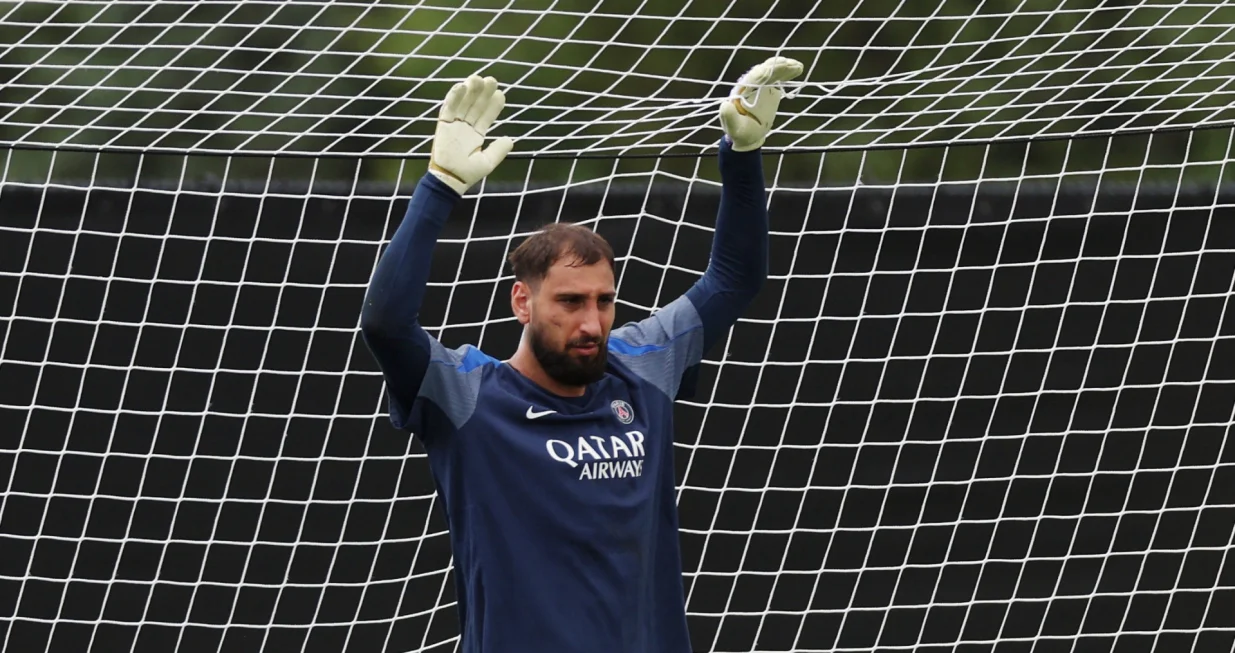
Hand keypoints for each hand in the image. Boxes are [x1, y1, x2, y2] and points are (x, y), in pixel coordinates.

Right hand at [428, 75, 514, 194]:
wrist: (450, 180)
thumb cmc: (467, 174)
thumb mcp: (487, 162)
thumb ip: (498, 150)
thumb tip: (511, 139)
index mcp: (477, 134)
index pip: (486, 116)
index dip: (493, 105)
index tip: (500, 94)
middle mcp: (466, 127)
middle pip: (476, 106)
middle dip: (483, 93)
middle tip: (491, 80)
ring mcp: (454, 125)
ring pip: (463, 103)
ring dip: (470, 91)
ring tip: (477, 79)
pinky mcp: (443, 125)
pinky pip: (448, 108)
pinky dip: (453, 97)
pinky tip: (461, 86)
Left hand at [719, 56, 802, 151]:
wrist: (748, 135)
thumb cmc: (739, 132)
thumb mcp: (733, 128)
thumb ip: (728, 118)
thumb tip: (725, 105)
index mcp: (740, 92)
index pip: (752, 79)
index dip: (763, 73)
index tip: (773, 69)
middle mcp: (749, 85)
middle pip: (763, 72)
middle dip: (776, 67)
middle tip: (789, 64)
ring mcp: (760, 86)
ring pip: (772, 72)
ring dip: (784, 67)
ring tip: (798, 66)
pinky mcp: (768, 88)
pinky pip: (778, 77)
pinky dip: (787, 73)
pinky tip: (798, 68)